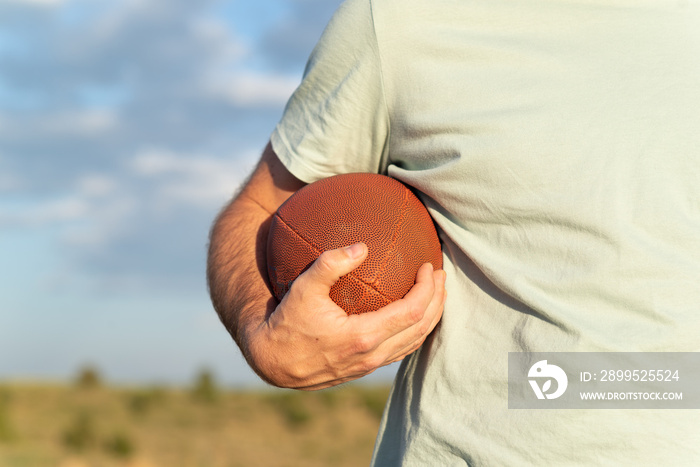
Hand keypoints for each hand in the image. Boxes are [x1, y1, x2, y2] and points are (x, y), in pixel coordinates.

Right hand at [246, 242, 446, 389]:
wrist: (273, 362)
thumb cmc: (286, 322)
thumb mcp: (303, 288)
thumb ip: (331, 264)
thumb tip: (362, 246)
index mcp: (363, 336)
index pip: (412, 311)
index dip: (428, 288)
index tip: (429, 266)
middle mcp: (372, 355)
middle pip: (421, 328)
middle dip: (437, 300)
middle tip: (441, 275)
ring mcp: (369, 365)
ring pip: (414, 342)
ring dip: (430, 316)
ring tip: (436, 293)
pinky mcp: (364, 368)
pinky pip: (400, 349)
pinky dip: (414, 330)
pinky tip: (412, 314)